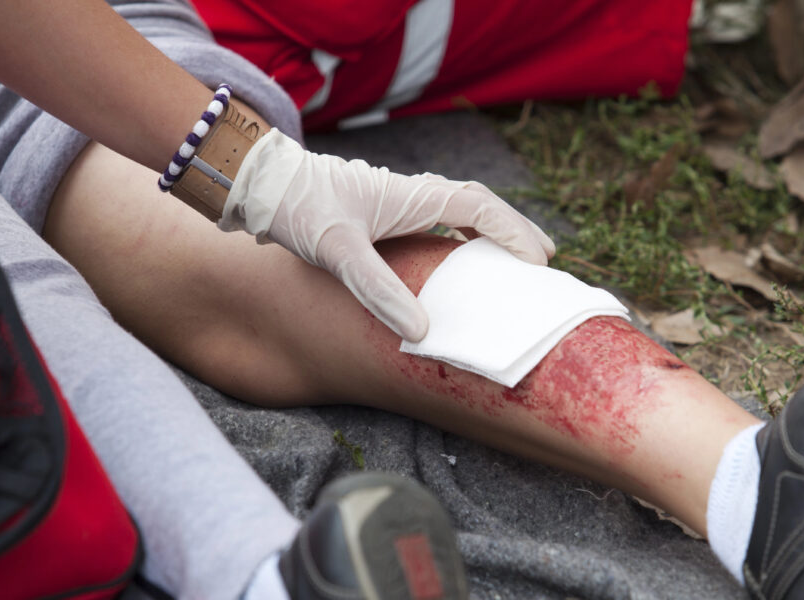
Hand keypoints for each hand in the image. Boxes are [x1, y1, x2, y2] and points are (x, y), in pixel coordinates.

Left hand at [221, 128, 554, 341]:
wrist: (259, 183)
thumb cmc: (298, 208)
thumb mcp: (338, 251)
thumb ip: (378, 290)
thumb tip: (421, 331)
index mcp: (413, 195)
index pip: (481, 209)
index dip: (514, 233)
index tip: (538, 262)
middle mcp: (412, 193)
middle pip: (480, 205)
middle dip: (514, 229)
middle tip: (545, 258)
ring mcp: (397, 200)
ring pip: (460, 210)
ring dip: (489, 231)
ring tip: (511, 258)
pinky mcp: (380, 211)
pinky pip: (436, 219)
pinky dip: (459, 235)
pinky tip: (454, 257)